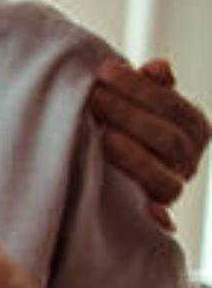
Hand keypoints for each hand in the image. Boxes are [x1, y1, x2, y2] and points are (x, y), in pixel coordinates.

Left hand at [88, 58, 210, 229]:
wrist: (103, 170)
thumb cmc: (119, 126)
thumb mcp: (132, 104)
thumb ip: (147, 86)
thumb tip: (158, 68)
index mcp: (193, 128)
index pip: (172, 106)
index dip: (139, 88)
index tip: (104, 71)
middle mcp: (189, 160)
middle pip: (168, 139)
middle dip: (128, 115)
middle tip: (92, 98)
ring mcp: (173, 190)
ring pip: (164, 176)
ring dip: (134, 157)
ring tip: (103, 136)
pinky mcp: (154, 216)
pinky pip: (162, 219)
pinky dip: (160, 217)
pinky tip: (148, 211)